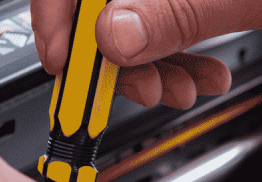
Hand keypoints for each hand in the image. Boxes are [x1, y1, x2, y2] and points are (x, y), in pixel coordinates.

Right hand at [32, 0, 261, 108]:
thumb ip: (178, 12)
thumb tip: (109, 37)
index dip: (60, 14)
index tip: (67, 61)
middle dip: (111, 50)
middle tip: (138, 88)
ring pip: (130, 13)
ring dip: (146, 61)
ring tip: (179, 89)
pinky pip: (164, 19)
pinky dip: (175, 54)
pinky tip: (201, 74)